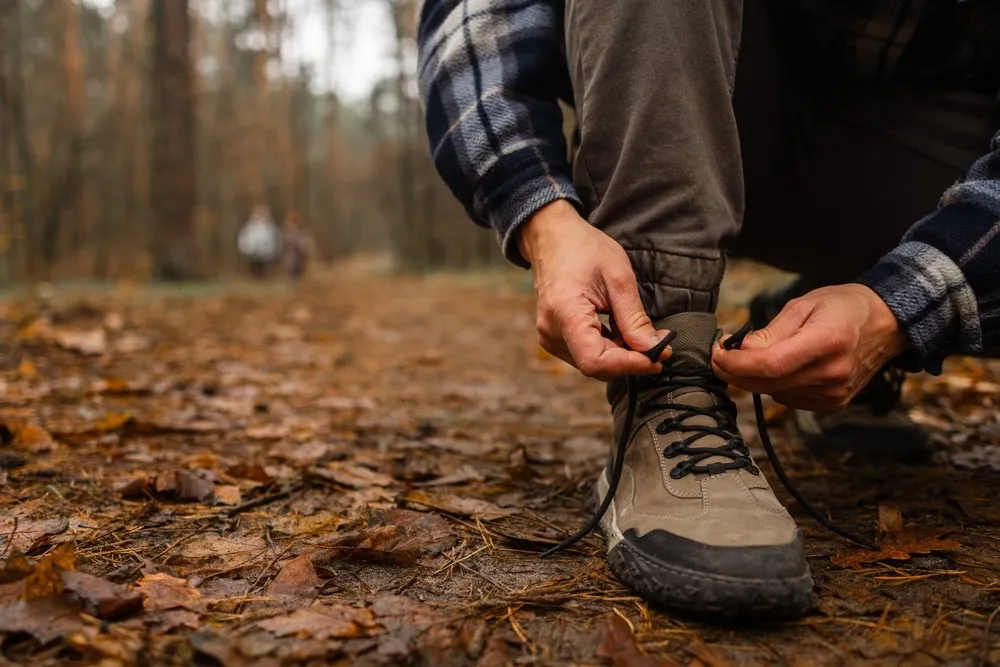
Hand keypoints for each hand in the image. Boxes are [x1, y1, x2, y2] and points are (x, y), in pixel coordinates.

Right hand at [518, 200, 670, 380]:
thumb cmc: (584, 249)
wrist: (552, 237)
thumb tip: (653, 350)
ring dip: (621, 354)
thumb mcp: (619, 278)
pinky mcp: (554, 336)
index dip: (629, 364)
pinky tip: (621, 331)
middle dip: (630, 359)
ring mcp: (550, 336)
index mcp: (565, 313)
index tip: (657, 357)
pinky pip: (584, 353)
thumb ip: (634, 318)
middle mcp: (551, 331)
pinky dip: (609, 348)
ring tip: (640, 333)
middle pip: (595, 365)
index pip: (596, 361)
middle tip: (659, 344)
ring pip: (592, 363)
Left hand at [711, 284, 907, 411]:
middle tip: (720, 356)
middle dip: (734, 372)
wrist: (886, 324)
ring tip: (754, 355)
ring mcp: (834, 394)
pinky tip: (781, 367)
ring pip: (773, 393)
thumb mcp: (804, 305)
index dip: (736, 363)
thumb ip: (771, 331)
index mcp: (827, 342)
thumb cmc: (843, 307)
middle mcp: (832, 374)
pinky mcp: (832, 404)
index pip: (770, 365)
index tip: (716, 354)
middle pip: (766, 384)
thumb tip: (740, 350)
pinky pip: (788, 399)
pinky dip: (775, 385)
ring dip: (754, 378)